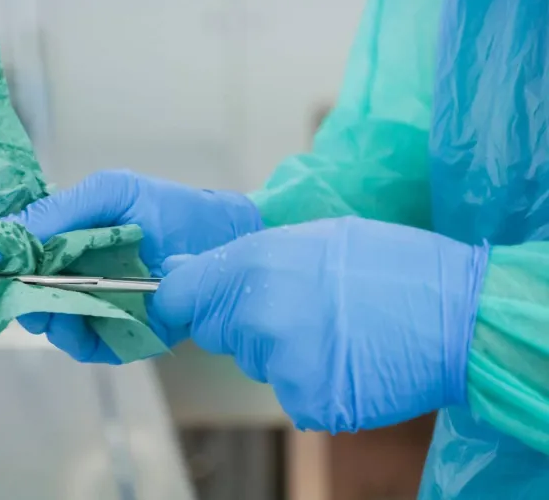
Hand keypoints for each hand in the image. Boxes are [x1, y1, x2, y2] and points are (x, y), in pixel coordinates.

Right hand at [0, 170, 262, 362]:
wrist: (223, 240)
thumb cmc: (170, 209)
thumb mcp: (111, 193)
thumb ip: (59, 210)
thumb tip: (2, 234)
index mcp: (69, 239)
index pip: (20, 255)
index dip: (1, 262)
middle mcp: (77, 276)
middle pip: (30, 296)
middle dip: (21, 295)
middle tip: (19, 293)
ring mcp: (99, 308)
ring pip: (55, 325)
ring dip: (50, 319)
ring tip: (55, 308)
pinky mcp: (123, 336)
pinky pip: (90, 346)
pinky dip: (83, 337)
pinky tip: (85, 324)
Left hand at [153, 216, 488, 431]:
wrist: (459, 312)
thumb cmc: (389, 265)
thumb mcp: (311, 237)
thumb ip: (240, 258)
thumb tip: (180, 271)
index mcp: (255, 263)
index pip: (178, 296)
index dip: (182, 302)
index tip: (191, 305)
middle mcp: (258, 315)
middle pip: (218, 332)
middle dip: (245, 324)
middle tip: (303, 308)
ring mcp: (281, 362)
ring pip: (257, 364)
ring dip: (283, 354)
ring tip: (336, 331)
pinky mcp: (306, 400)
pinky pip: (291, 394)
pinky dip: (313, 385)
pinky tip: (347, 361)